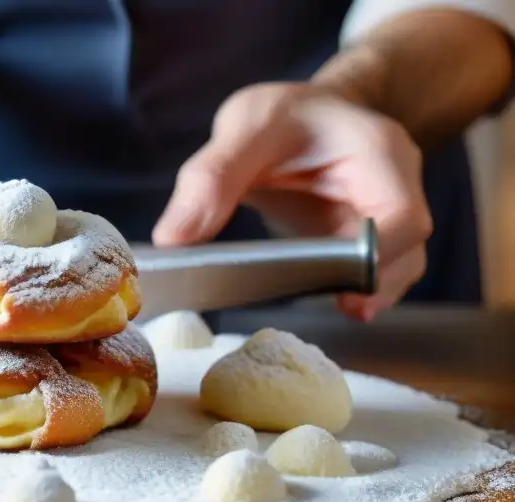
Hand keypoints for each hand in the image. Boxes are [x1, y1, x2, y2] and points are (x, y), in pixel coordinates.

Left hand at [152, 83, 432, 321]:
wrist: (301, 116)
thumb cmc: (284, 116)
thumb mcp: (244, 126)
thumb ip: (210, 179)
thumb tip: (172, 240)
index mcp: (376, 152)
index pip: (401, 214)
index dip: (380, 254)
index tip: (345, 283)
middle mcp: (392, 186)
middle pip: (406, 249)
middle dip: (376, 281)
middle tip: (345, 306)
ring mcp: (379, 217)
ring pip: (395, 268)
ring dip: (367, 291)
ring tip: (339, 308)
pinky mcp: (359, 241)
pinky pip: (367, 272)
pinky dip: (350, 288)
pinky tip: (328, 300)